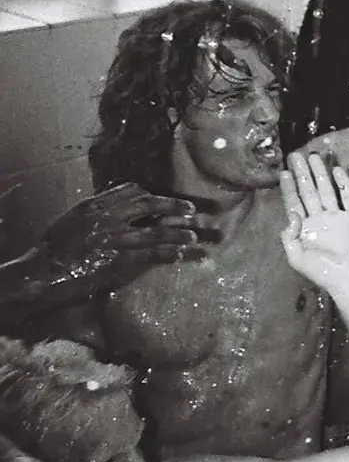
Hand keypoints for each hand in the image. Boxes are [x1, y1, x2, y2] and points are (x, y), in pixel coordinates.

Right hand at [25, 183, 209, 294]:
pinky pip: (149, 255)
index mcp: (95, 205)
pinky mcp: (118, 260)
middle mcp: (107, 218)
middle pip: (148, 205)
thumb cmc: (54, 247)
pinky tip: (178, 256)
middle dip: (172, 206)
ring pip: (155, 232)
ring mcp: (114, 239)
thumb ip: (95, 210)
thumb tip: (114, 203)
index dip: (149, 194)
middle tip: (190, 210)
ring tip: (193, 236)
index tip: (160, 198)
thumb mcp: (72, 218)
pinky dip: (166, 255)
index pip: (129, 191)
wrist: (43, 270)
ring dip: (177, 234)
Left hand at [279, 153, 348, 301]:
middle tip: (295, 155)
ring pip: (327, 189)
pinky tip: (337, 170)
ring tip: (315, 156)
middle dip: (302, 174)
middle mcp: (319, 219)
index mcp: (304, 229)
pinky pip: (348, 196)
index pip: (294, 203)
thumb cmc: (324, 272)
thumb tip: (292, 213)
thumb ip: (290, 237)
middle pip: (309, 191)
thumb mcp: (297, 258)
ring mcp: (337, 216)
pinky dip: (343, 183)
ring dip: (320, 173)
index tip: (283, 172)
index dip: (288, 188)